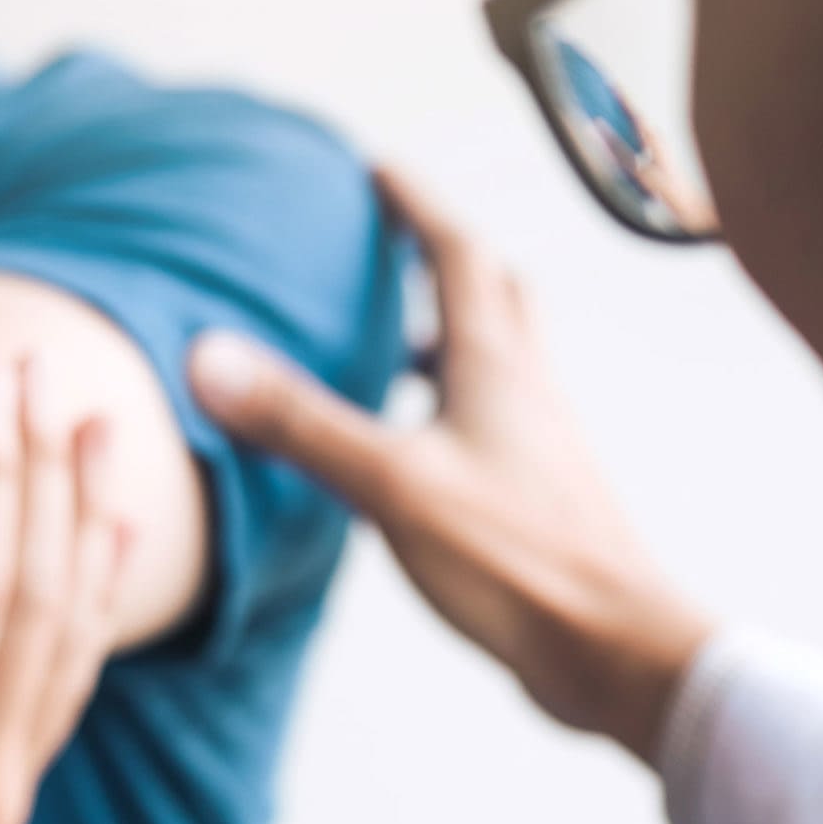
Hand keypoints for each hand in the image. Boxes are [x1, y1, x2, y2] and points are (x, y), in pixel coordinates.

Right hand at [187, 170, 714, 762]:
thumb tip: (210, 357)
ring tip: (391, 340)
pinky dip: (449, 405)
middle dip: (444, 257)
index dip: (415, 206)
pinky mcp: (535, 495)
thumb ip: (301, 422)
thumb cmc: (516, 562)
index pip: (457, 253)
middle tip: (394, 242)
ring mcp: (536, 444)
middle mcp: (525, 390)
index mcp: (495, 365)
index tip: (376, 170)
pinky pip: (490, 422)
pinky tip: (410, 447)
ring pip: (497, 360)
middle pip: (495, 294)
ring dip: (449, 333)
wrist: (612, 652)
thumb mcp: (391, 484)